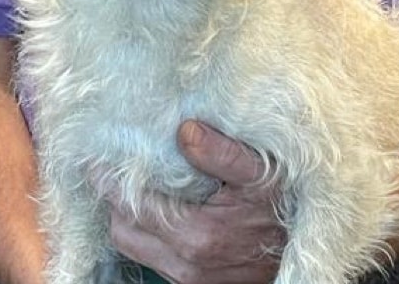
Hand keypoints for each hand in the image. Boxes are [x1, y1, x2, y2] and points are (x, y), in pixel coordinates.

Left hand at [105, 120, 285, 283]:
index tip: (94, 155)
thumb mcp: (261, 173)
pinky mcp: (195, 281)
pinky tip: (154, 203)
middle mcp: (186, 263)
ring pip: (133, 246)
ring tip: (131, 180)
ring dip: (126, 216)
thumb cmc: (284, 206)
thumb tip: (184, 130)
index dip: (107, 180)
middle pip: (122, 231)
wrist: (304, 247)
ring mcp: (190, 277)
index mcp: (197, 234)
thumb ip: (222, 153)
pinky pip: (152, 256)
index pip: (130, 207)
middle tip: (111, 164)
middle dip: (111, 198)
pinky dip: (144, 231)